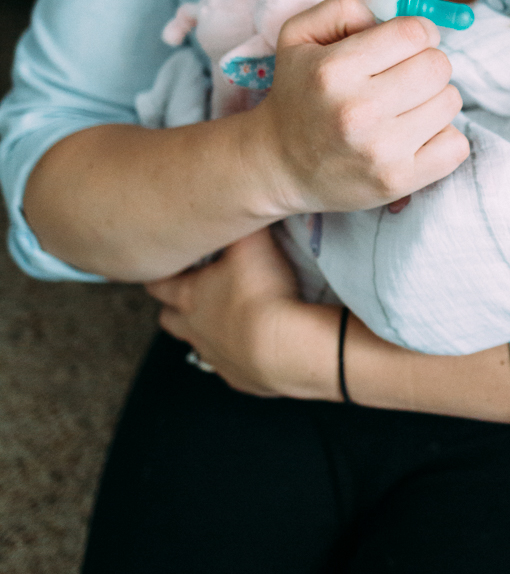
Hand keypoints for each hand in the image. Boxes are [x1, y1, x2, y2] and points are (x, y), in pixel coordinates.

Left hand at [146, 227, 341, 397]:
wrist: (285, 349)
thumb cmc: (261, 292)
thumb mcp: (251, 243)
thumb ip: (244, 220)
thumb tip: (242, 194)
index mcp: (190, 296)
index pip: (159, 283)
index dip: (159, 271)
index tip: (161, 262)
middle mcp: (195, 330)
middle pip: (170, 319)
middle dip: (174, 306)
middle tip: (189, 292)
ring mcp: (216, 358)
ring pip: (198, 347)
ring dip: (207, 334)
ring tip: (226, 321)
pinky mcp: (241, 380)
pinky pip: (232, 368)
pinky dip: (240, 357)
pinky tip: (257, 347)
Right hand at [244, 0, 467, 216]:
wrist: (279, 164)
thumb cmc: (298, 93)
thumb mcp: (299, 36)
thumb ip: (342, 8)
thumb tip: (391, 10)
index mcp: (334, 70)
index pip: (414, 33)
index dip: (419, 32)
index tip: (409, 43)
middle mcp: (358, 110)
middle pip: (438, 67)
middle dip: (428, 64)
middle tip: (406, 77)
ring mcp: (381, 150)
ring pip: (451, 102)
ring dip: (435, 100)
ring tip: (406, 108)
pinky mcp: (399, 181)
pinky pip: (456, 145)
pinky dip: (443, 137)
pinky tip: (415, 136)